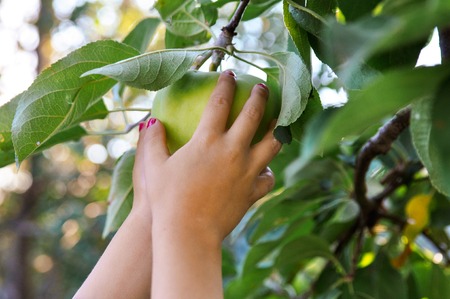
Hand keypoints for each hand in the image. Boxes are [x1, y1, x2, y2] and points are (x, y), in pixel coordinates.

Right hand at [135, 70, 281, 240]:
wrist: (188, 233)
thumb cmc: (167, 200)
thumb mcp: (153, 167)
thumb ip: (153, 142)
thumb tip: (151, 122)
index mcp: (207, 141)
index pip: (220, 102)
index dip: (226, 84)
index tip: (231, 74)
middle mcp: (232, 151)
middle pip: (254, 115)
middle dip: (261, 96)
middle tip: (264, 87)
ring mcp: (247, 171)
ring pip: (272, 143)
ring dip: (277, 127)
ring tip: (279, 120)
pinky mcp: (253, 192)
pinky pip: (268, 177)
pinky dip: (268, 170)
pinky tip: (264, 168)